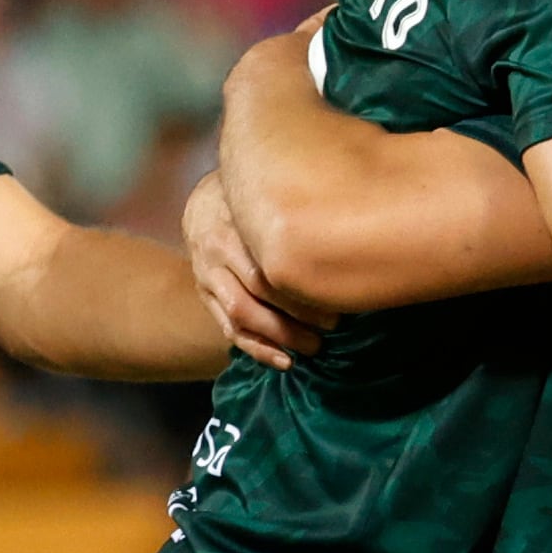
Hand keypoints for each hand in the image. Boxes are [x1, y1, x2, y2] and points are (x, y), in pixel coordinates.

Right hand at [185, 173, 331, 369]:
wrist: (203, 204)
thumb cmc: (251, 198)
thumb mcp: (265, 191)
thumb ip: (292, 208)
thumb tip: (348, 228)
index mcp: (235, 221)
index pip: (269, 262)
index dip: (302, 287)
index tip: (337, 299)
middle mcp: (217, 250)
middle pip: (257, 291)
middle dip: (296, 315)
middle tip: (332, 326)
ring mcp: (207, 276)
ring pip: (241, 315)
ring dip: (278, 337)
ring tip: (312, 347)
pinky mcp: (205, 296)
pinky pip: (228, 329)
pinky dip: (257, 349)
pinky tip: (283, 361)